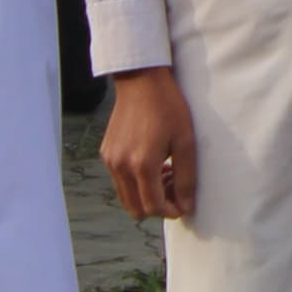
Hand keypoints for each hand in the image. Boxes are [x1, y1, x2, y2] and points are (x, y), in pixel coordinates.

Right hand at [102, 68, 196, 220]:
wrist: (142, 80)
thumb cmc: (168, 107)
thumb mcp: (185, 140)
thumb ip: (186, 177)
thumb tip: (186, 206)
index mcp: (142, 164)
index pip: (153, 207)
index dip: (170, 211)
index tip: (183, 204)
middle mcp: (121, 167)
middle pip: (136, 209)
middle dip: (157, 206)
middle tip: (174, 188)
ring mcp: (110, 161)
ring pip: (126, 197)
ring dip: (145, 195)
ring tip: (165, 174)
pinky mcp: (106, 154)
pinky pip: (119, 181)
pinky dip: (135, 182)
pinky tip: (152, 163)